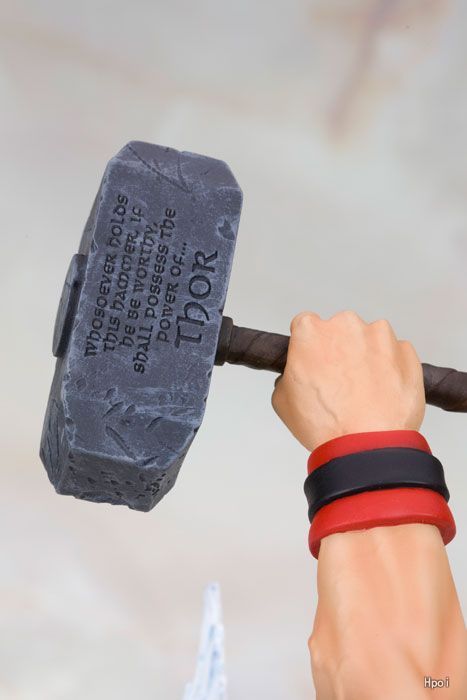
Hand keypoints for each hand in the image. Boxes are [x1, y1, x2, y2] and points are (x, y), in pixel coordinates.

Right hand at [271, 310, 424, 451]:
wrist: (369, 445)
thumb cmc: (327, 424)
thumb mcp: (283, 401)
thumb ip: (289, 375)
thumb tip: (298, 376)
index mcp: (311, 331)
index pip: (305, 324)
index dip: (308, 345)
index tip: (313, 360)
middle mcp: (346, 325)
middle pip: (340, 329)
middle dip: (339, 349)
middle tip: (338, 382)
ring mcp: (380, 336)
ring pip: (370, 340)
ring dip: (366, 357)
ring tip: (364, 391)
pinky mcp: (406, 352)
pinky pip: (395, 354)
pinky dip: (390, 368)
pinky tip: (383, 393)